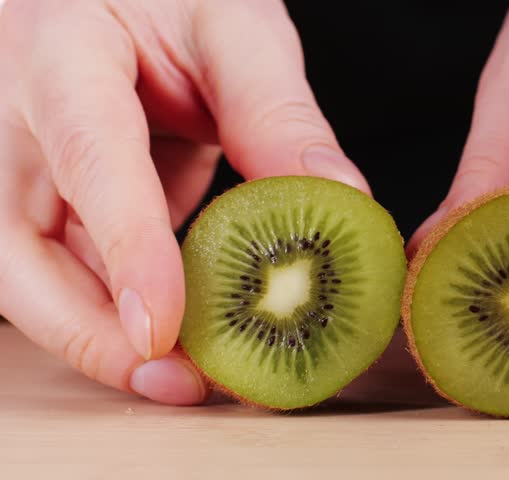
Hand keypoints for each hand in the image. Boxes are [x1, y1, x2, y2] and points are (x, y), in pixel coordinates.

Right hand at [0, 0, 367, 404]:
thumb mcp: (233, 27)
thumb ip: (276, 112)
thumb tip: (342, 202)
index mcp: (60, 49)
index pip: (87, 153)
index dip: (125, 245)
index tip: (161, 327)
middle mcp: (10, 113)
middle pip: (16, 247)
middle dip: (90, 330)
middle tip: (177, 382)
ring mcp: (14, 160)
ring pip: (28, 273)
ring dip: (102, 334)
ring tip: (190, 375)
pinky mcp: (37, 194)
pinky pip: (61, 266)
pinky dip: (116, 307)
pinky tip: (175, 330)